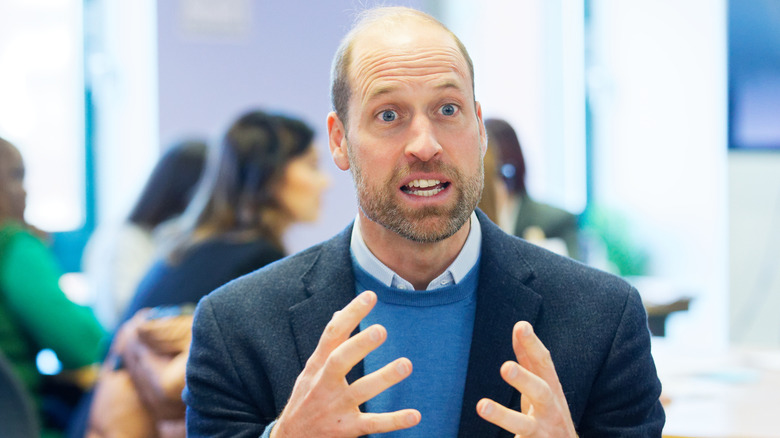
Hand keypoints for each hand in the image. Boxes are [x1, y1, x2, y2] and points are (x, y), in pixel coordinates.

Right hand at [271, 291, 420, 437]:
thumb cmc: (306, 399)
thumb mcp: (311, 370)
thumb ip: (329, 343)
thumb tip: (340, 312)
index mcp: (317, 366)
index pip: (332, 335)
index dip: (350, 314)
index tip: (370, 296)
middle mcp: (324, 384)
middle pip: (339, 361)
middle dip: (358, 345)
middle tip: (381, 330)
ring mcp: (335, 408)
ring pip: (359, 391)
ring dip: (383, 378)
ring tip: (406, 364)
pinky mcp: (347, 430)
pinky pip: (372, 424)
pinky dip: (394, 420)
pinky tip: (415, 415)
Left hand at [476, 321, 576, 437]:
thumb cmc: (549, 414)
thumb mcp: (542, 386)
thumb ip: (529, 360)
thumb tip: (520, 326)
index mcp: (552, 391)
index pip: (543, 364)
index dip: (533, 345)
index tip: (521, 326)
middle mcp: (551, 411)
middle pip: (541, 393)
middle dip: (525, 380)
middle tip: (505, 367)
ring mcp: (543, 433)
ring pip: (524, 426)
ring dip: (503, 416)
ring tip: (482, 406)